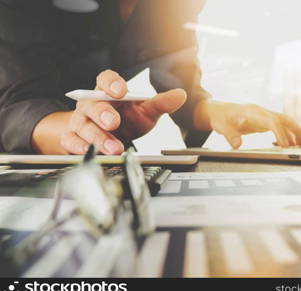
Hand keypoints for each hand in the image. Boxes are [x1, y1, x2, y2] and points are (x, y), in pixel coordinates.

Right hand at [32, 70, 185, 154]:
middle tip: (114, 122)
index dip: (111, 83)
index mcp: (108, 91)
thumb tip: (180, 95)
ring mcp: (80, 120)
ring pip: (84, 125)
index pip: (105, 79)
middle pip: (92, 104)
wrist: (110, 136)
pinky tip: (88, 152)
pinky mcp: (73, 137)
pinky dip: (78, 147)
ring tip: (114, 148)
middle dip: (103, 113)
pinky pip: (71, 140)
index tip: (120, 90)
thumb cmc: (127, 119)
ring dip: (97, 137)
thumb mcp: (146, 111)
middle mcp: (91, 103)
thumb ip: (161, 104)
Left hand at [195, 101, 300, 148]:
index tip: (285, 146)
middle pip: (285, 119)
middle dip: (296, 131)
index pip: (272, 122)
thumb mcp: (221, 126)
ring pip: (285, 122)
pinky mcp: (264, 122)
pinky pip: (280, 127)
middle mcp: (262, 112)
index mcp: (254, 112)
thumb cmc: (221, 117)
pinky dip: (287, 134)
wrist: (218, 111)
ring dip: (295, 133)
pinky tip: (289, 145)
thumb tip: (237, 145)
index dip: (280, 134)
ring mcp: (264, 116)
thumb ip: (230, 135)